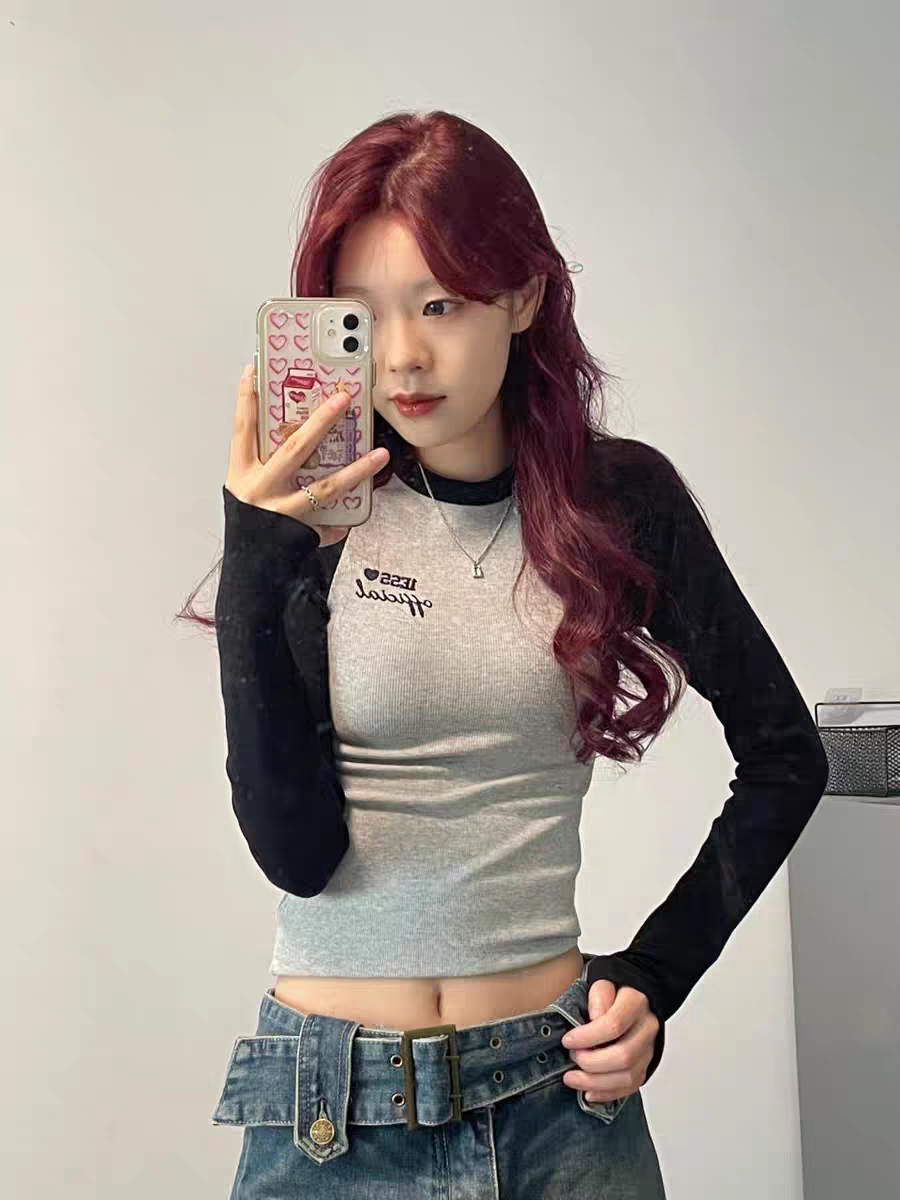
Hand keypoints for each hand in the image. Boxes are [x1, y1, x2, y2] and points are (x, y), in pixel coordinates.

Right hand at [225, 362, 388, 546]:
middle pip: (295, 448)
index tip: (256, 369)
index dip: (247, 398)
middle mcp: (261, 489)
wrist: (248, 566)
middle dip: (321, 421)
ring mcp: (282, 511)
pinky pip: (329, 523)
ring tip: (379, 455)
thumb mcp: (246, 486)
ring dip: (356, 470)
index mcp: (243, 473)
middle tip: (342, 399)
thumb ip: (266, 460)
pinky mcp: (301, 532)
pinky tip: (354, 517)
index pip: (243, 428)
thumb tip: (295, 429)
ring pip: (325, 486)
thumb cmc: (249, 521)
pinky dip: (342, 521)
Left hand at [561, 980, 658, 1101]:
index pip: (614, 1025)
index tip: (567, 1040)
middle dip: (591, 1063)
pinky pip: (631, 1087)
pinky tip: (588, 1093)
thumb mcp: (603, 984)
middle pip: (623, 1056)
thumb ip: (599, 997)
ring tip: (572, 1078)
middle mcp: (647, 1029)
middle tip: (571, 1057)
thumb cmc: (614, 994)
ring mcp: (649, 1050)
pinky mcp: (645, 1066)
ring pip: (628, 1076)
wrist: (633, 999)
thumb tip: (595, 1017)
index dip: (587, 1036)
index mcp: (637, 1004)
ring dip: (596, 1083)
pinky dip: (608, 1094)